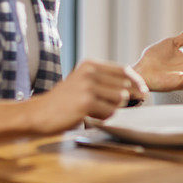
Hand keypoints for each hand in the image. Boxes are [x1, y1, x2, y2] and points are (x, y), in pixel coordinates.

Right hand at [24, 60, 147, 133]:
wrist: (38, 113)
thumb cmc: (63, 101)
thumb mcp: (82, 82)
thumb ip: (104, 81)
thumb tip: (135, 88)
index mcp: (90, 64)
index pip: (124, 70)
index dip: (137, 81)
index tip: (144, 91)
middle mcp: (90, 72)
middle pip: (125, 85)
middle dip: (129, 98)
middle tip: (121, 105)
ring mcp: (88, 86)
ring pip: (120, 99)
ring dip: (114, 109)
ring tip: (97, 111)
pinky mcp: (86, 102)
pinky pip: (110, 111)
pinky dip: (105, 117)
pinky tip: (91, 117)